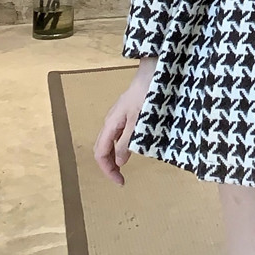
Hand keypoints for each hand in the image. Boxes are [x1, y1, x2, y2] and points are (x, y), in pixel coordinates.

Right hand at [93, 66, 154, 185]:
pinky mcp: (127, 113)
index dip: (108, 170)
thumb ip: (127, 141)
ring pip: (111, 141)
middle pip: (103, 148)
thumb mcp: (138, 121)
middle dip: (109, 165)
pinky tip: (132, 147)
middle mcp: (111, 121)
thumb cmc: (146, 95)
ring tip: (126, 167)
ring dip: (115, 156)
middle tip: (122, 178)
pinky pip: (120, 133)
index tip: (121, 182)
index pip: (100, 153)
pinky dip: (122, 145)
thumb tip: (119, 162)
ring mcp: (119, 116)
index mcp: (110, 124)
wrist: (153, 71)